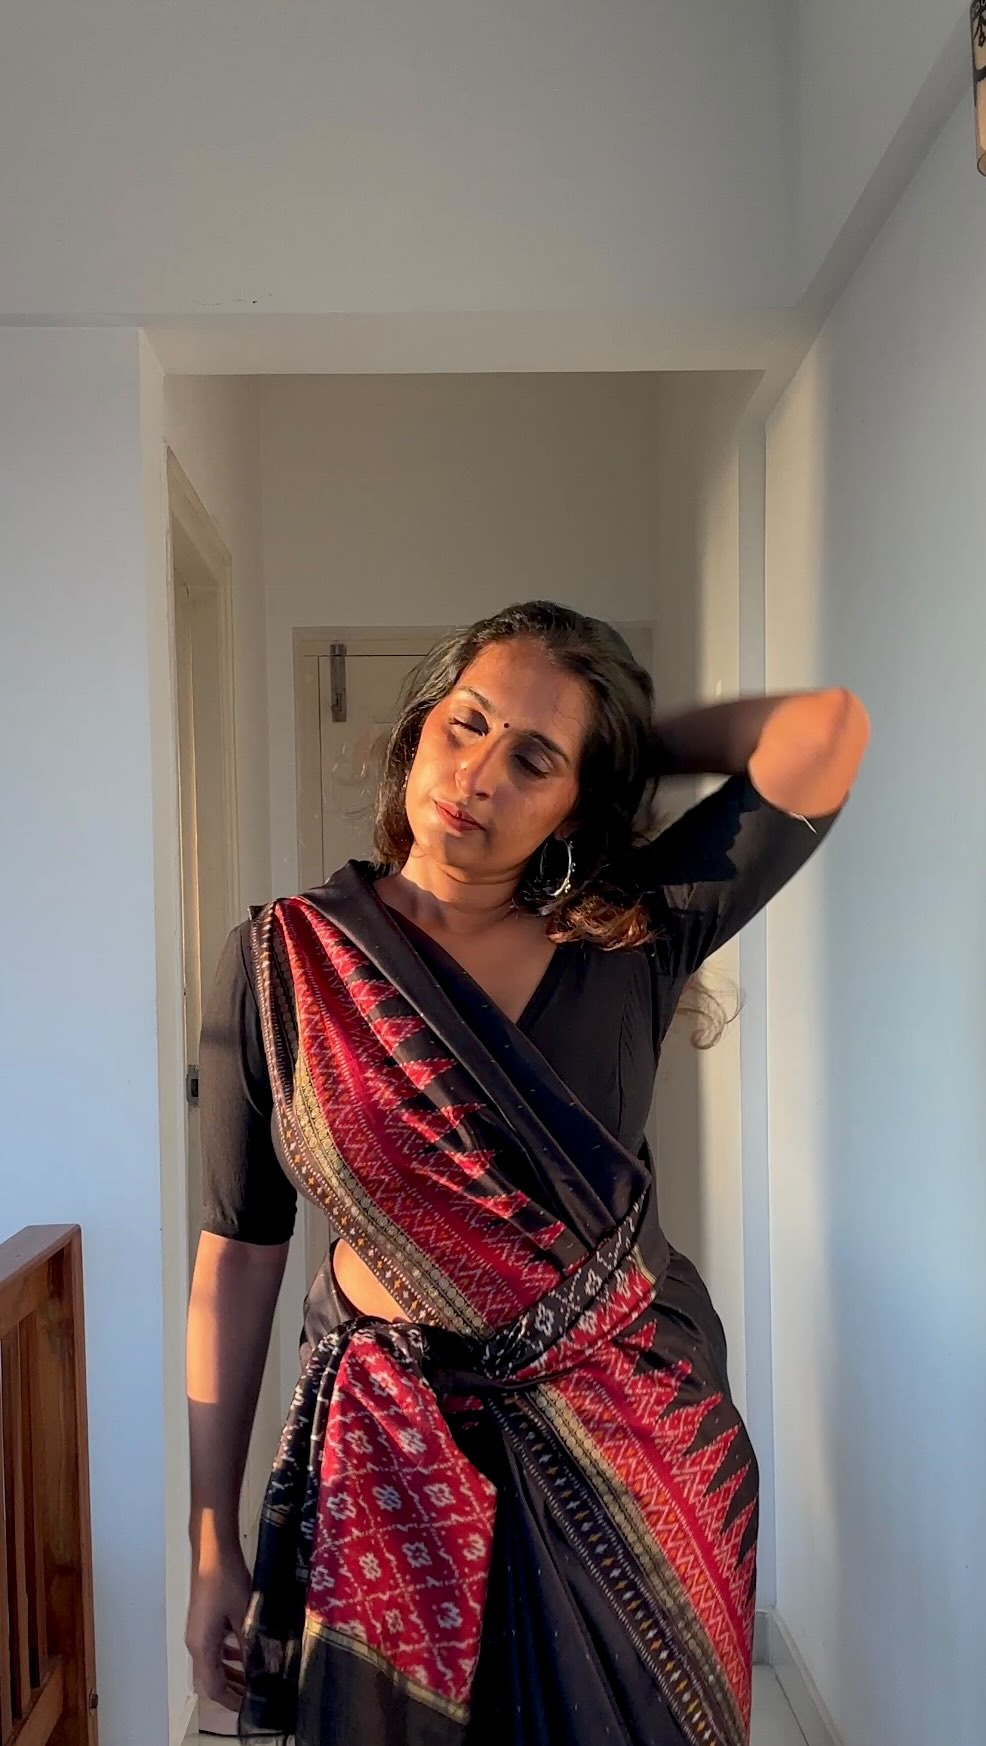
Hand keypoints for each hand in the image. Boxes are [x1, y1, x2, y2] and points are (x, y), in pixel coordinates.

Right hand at [186, 1547, 251, 1711]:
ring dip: (230, 1672)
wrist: (212, 1550)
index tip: (248, 1707)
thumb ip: (249, 1644)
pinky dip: (227, 1655)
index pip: (213, 1686)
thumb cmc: (226, 1580)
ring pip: (212, 1662)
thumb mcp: (243, 1615)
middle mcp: (195, 1642)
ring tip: (252, 1676)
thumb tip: (259, 1667)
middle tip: (254, 1694)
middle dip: (231, 1688)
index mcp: (201, 1646)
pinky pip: (213, 1646)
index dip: (231, 1700)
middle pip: (210, 1677)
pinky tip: (244, 1650)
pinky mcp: (202, 1619)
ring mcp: (197, 1630)